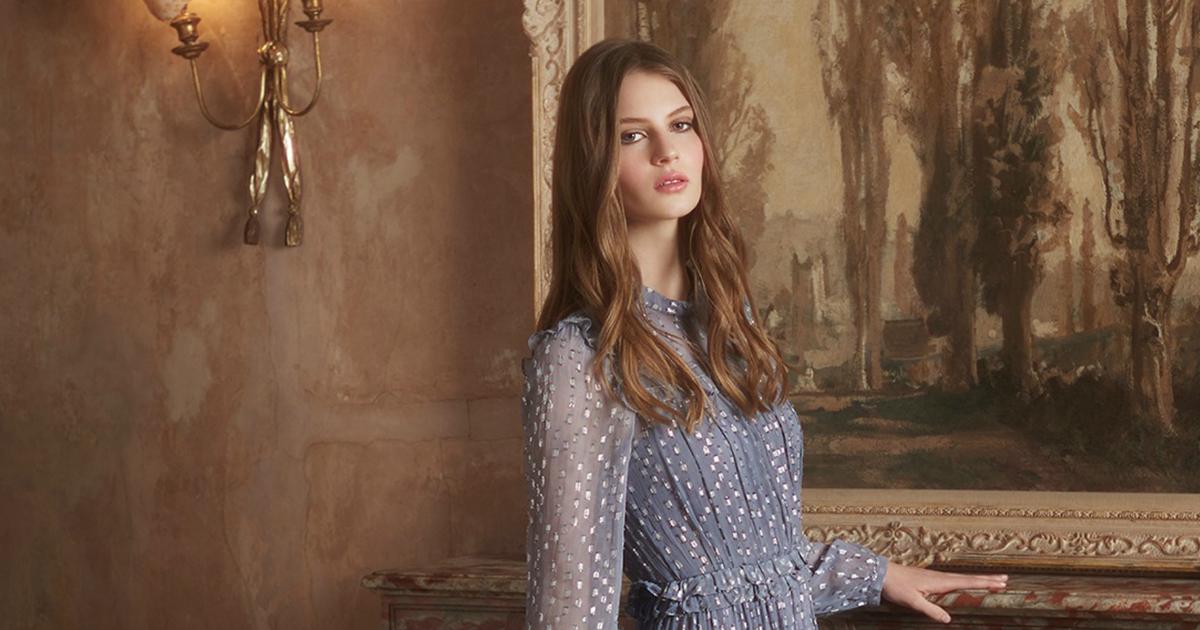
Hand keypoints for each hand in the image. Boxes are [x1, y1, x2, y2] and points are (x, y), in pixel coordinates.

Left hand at [881, 562, 1007, 623]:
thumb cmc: (897, 587)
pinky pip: (954, 579)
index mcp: (940, 581)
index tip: (1001, 582)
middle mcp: (940, 577)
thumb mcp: (913, 602)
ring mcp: (936, 577)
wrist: (882, 574)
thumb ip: (931, 610)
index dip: (985, 583)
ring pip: (962, 578)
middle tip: (1006, 579)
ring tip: (993, 580)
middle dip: (987, 579)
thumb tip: (949, 619)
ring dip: (978, 579)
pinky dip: (966, 580)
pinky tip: (966, 583)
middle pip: (969, 578)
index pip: (967, 582)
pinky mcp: (931, 579)